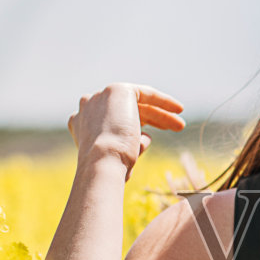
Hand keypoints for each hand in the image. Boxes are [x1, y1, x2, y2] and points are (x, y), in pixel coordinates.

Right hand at [67, 84, 185, 175]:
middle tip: (171, 129)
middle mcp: (87, 106)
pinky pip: (145, 93)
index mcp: (79, 123)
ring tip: (179, 126)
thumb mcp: (120, 157)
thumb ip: (129, 144)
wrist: (102, 161)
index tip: (149, 136)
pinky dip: (163, 101)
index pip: (110, 120)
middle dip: (151, 120)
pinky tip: (178, 110)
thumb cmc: (109, 169)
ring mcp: (101, 96)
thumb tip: (146, 137)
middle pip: (124, 110)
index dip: (132, 127)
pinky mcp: (117, 90)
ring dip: (160, 114)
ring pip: (136, 103)